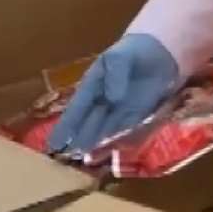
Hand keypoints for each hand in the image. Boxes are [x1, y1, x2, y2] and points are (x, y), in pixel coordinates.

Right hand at [47, 34, 179, 153]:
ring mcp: (121, 109)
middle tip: (70, 157)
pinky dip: (121, 140)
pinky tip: (114, 151)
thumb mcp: (119, 57)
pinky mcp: (139, 113)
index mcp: (92, 87)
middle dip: (80, 140)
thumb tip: (112, 98)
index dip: (65, 127)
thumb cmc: (133, 52)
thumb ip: (115, 75)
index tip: (53, 144)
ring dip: (98, 144)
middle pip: (89, 124)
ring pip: (106, 130)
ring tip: (88, 160)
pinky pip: (127, 129)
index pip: (76, 110)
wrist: (159, 52)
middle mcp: (103, 102)